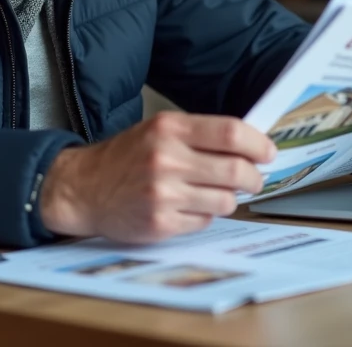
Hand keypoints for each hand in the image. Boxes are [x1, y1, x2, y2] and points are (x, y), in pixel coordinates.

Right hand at [39, 111, 276, 243]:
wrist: (83, 188)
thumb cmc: (126, 157)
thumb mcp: (158, 130)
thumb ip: (200, 135)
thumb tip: (251, 143)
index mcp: (169, 128)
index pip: (231, 132)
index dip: (258, 144)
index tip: (268, 152)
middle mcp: (167, 159)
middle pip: (236, 169)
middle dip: (254, 177)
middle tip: (253, 179)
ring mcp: (163, 193)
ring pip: (226, 200)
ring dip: (229, 198)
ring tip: (213, 193)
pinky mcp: (160, 223)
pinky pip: (205, 222)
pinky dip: (204, 216)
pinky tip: (186, 207)